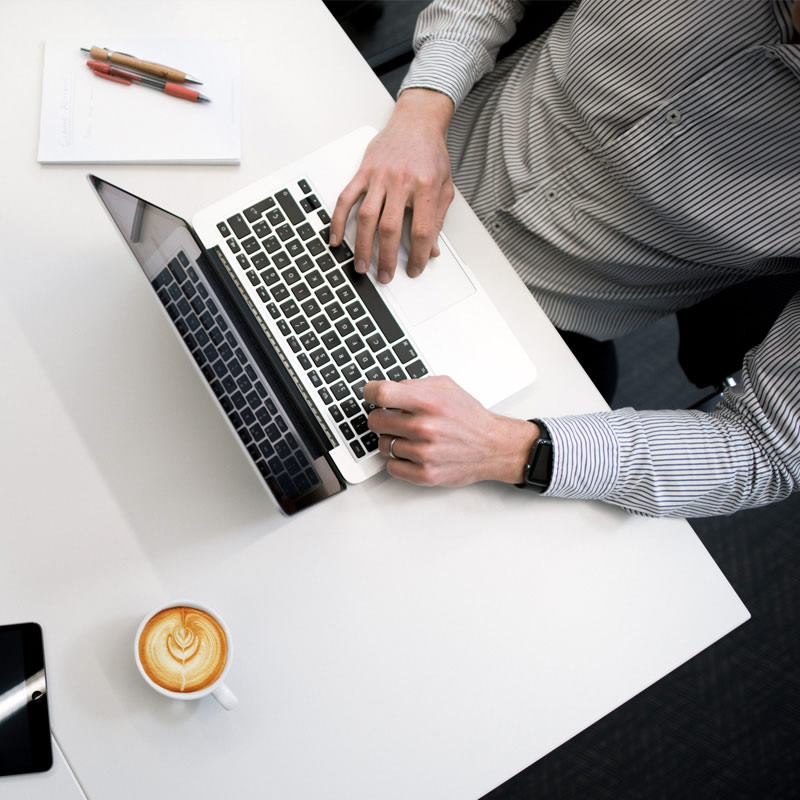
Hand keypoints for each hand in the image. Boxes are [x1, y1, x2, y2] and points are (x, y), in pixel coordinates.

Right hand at [329, 89, 454, 283]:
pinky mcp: (363, 172)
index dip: (418, 255)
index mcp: (425, 187)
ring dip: (362, 246)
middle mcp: (401, 181)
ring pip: (367, 217)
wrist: (417, 122)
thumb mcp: (444, 187)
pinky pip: (346, 198)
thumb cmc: (431, 154)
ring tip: (362, 266)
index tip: (415, 269)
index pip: (421, 230)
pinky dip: (339, 220)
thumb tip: (432, 249)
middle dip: (387, 257)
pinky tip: (336, 238)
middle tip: (385, 276)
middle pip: (390, 228)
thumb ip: (437, 219)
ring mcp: (379, 176)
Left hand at [364, 376, 539, 486]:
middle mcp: (425, 428)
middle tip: (393, 418)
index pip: (382, 394)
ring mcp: (424, 453)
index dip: (370, 392)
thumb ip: (415, 385)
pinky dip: (398, 460)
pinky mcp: (425, 474)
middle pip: (376, 421)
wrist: (493, 447)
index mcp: (430, 403)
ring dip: (392, 440)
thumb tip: (388, 388)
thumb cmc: (469, 418)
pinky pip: (391, 467)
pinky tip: (411, 452)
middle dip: (381, 417)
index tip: (370, 394)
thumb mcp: (447, 388)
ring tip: (410, 436)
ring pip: (383, 444)